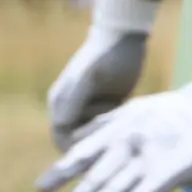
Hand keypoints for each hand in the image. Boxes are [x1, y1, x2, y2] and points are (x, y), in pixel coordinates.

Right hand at [47, 0, 161, 149]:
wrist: (125, 36)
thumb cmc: (105, 55)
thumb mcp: (89, 79)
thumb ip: (73, 102)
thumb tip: (60, 129)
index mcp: (60, 102)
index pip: (61, 138)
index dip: (76, 151)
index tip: (99, 156)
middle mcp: (70, 107)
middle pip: (76, 140)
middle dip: (94, 146)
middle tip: (117, 147)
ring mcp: (88, 106)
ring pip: (93, 136)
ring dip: (106, 138)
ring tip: (125, 132)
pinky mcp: (106, 105)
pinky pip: (107, 127)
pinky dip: (117, 129)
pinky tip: (132, 125)